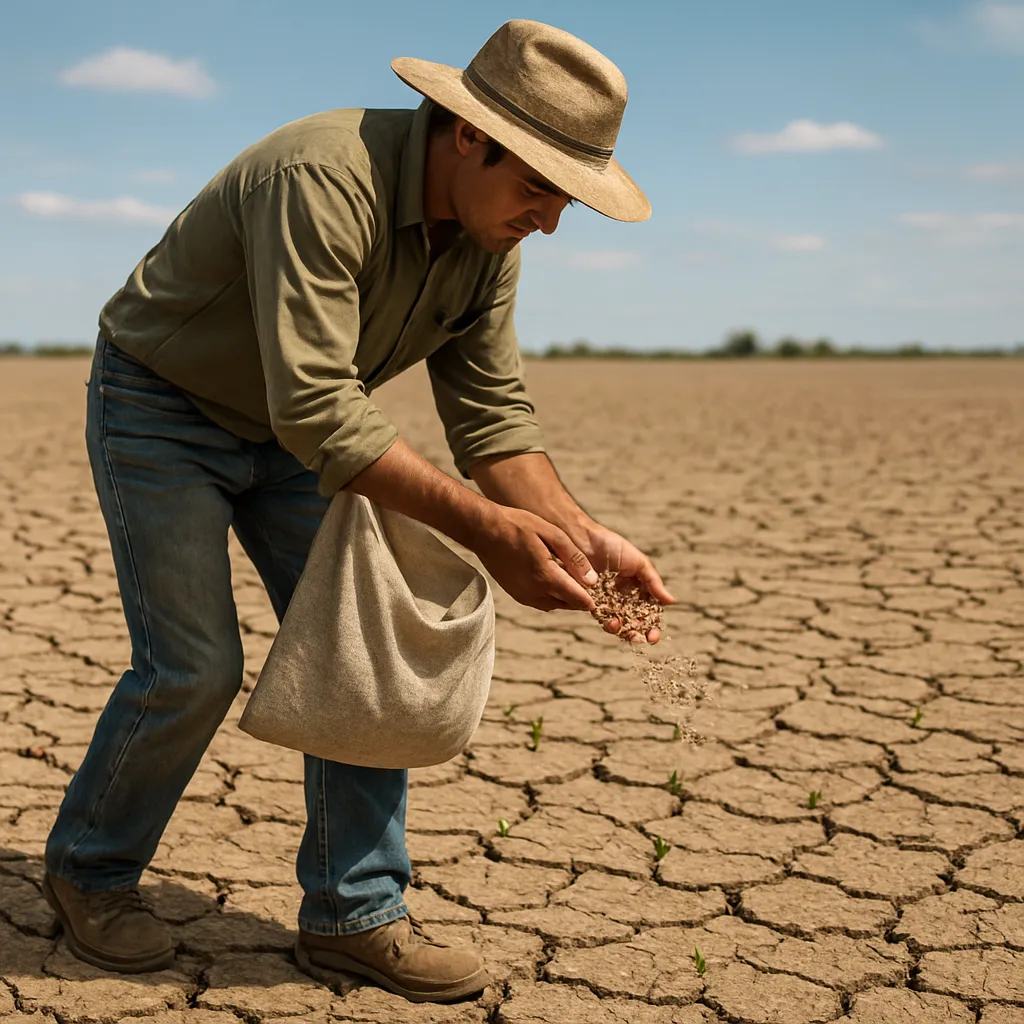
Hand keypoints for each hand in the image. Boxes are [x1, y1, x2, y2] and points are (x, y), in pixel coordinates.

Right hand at [469, 507, 598, 612]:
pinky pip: (541, 601)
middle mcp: (534, 592)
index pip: (578, 599)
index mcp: (546, 577)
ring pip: (554, 605)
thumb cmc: (519, 526)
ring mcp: (523, 595)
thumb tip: (592, 580)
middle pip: (568, 604)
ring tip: (573, 580)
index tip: (601, 590)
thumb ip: (575, 559)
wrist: (484, 530)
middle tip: (589, 583)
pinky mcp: (516, 594)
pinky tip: (554, 579)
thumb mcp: (553, 534)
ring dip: (565, 597)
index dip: (592, 598)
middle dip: (580, 597)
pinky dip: (551, 595)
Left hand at [578, 521, 674, 642]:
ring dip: (622, 630)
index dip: (652, 626)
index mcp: (637, 588)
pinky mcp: (589, 600)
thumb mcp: (638, 562)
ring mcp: (606, 600)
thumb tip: (670, 601)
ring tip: (622, 628)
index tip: (653, 637)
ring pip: (617, 622)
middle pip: (633, 621)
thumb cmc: (611, 546)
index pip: (647, 611)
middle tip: (641, 639)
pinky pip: (600, 616)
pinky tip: (612, 623)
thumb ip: (653, 582)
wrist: (582, 538)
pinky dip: (607, 622)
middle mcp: (622, 596)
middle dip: (638, 632)